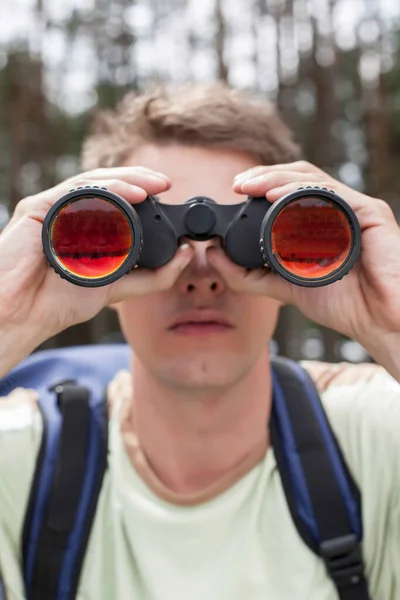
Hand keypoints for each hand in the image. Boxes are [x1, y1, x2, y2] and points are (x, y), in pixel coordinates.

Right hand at [0, 167, 192, 342]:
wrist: (25, 314)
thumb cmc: (61, 300)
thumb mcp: (118, 287)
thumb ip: (153, 276)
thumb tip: (187, 254)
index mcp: (84, 224)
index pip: (116, 198)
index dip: (142, 191)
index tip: (169, 194)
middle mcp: (68, 211)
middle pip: (107, 185)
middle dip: (139, 179)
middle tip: (166, 183)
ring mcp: (53, 207)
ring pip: (93, 182)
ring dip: (127, 180)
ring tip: (155, 185)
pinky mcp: (38, 208)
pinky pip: (75, 192)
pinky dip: (106, 190)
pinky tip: (131, 194)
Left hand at [208, 161, 399, 346]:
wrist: (377, 322)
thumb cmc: (341, 303)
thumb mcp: (283, 286)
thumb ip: (248, 274)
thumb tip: (211, 254)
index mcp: (321, 220)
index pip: (288, 188)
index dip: (261, 183)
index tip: (234, 190)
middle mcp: (338, 209)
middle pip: (298, 176)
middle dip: (265, 174)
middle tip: (237, 183)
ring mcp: (354, 208)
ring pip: (312, 178)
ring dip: (277, 177)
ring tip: (250, 185)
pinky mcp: (369, 213)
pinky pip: (333, 194)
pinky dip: (302, 191)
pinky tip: (277, 195)